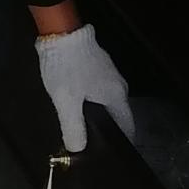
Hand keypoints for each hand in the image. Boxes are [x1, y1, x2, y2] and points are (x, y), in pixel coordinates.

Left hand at [37, 19, 134, 148]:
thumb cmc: (66, 67)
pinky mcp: (98, 68)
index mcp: (117, 95)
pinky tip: (77, 108)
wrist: (61, 31)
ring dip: (97, 117)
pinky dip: (91, 103)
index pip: (127, 127)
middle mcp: (118, 85)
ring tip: (82, 131)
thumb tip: (78, 149)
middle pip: (117, 116)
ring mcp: (109, 75)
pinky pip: (99, 92)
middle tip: (91, 147)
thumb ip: (73, 127)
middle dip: (106, 132)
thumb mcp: (66, 101)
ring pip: (107, 103)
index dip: (120, 143)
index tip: (111, 156)